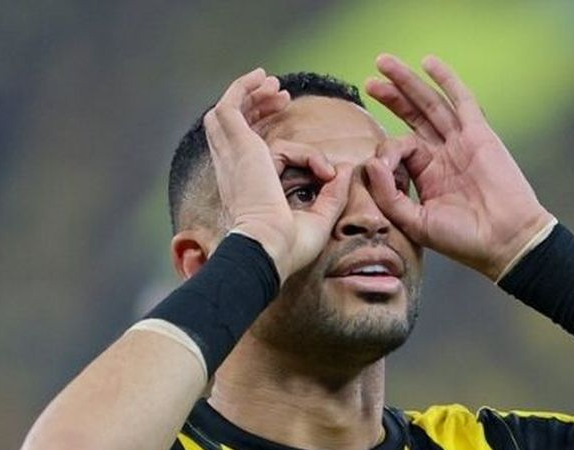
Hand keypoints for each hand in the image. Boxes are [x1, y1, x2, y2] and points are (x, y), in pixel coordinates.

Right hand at [203, 68, 349, 281]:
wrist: (268, 247)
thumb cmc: (287, 247)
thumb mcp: (318, 218)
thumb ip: (332, 195)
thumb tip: (344, 171)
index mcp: (249, 192)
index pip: (261, 158)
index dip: (293, 151)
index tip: (327, 169)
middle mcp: (234, 173)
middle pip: (236, 130)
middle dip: (257, 110)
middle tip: (280, 97)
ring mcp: (233, 158)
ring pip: (228, 115)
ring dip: (250, 96)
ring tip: (272, 84)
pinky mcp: (238, 146)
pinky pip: (231, 108)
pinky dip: (243, 89)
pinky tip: (261, 78)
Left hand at [365, 54, 554, 279]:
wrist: (504, 241)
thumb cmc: (463, 239)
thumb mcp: (416, 222)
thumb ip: (389, 196)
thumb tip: (370, 163)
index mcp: (426, 176)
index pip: (397, 149)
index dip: (384, 154)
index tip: (382, 170)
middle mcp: (442, 155)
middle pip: (412, 117)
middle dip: (391, 97)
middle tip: (368, 82)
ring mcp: (460, 143)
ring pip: (431, 104)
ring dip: (408, 83)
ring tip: (384, 63)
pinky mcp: (479, 135)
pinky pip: (461, 101)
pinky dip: (446, 80)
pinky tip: (428, 63)